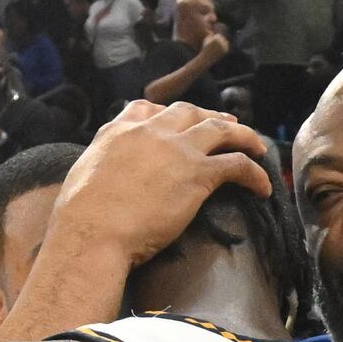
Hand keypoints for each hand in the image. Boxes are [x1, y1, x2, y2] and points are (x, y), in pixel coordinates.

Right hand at [68, 99, 274, 266]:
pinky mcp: (198, 173)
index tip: (177, 120)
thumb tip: (99, 179)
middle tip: (227, 124)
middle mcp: (150, 132)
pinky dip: (254, 173)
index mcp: (118, 132)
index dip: (166, 113)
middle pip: (188, 112)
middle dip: (209, 115)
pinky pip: (237, 164)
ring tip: (257, 147)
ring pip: (221, 128)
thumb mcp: (81, 177)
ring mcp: (177, 149)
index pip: (145, 109)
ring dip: (243, 135)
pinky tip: (263, 187)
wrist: (92, 233)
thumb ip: (99, 167)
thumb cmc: (79, 219)